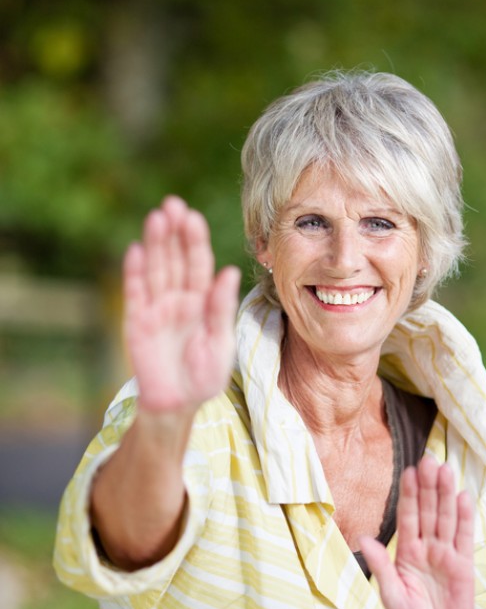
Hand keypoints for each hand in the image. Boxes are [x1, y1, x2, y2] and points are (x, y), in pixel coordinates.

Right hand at [123, 196, 239, 412]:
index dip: (195, 240)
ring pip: (156, 268)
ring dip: (155, 244)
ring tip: (156, 218)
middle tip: (172, 204)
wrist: (178, 403)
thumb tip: (228, 272)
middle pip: (175, 258)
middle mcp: (179, 297)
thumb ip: (221, 307)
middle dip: (174, 232)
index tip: (193, 217)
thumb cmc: (205, 375)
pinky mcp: (137, 320)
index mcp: (202, 300)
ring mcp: (156, 307)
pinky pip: (136, 292)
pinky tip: (135, 250)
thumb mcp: (220, 342)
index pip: (198, 263)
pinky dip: (135, 272)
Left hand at [359, 456, 475, 608]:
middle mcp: (427, 547)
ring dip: (446, 494)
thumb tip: (363, 538)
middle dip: (428, 486)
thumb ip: (382, 568)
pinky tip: (464, 496)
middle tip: (429, 459)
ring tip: (446, 469)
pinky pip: (464, 537)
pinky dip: (465, 517)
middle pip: (428, 511)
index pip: (408, 517)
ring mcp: (447, 554)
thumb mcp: (392, 598)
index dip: (409, 494)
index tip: (409, 471)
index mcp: (407, 553)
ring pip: (446, 518)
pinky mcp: (464, 564)